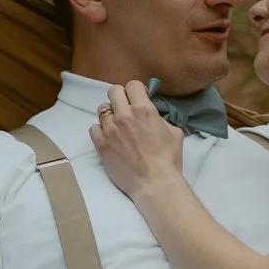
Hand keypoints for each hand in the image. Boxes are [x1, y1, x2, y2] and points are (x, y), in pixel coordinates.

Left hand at [87, 80, 185, 199]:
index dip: (137, 90)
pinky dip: (100, 130)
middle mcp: (124, 116)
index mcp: (143, 110)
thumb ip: (161, 118)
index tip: (139, 98)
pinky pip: (93, 128)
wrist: (155, 183)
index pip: (132, 85)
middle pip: (113, 91)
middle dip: (120, 97)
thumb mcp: (174, 132)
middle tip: (126, 108)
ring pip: (102, 109)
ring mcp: (110, 130)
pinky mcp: (101, 145)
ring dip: (110, 115)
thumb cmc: (168, 160)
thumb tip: (155, 116)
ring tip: (118, 126)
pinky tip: (109, 137)